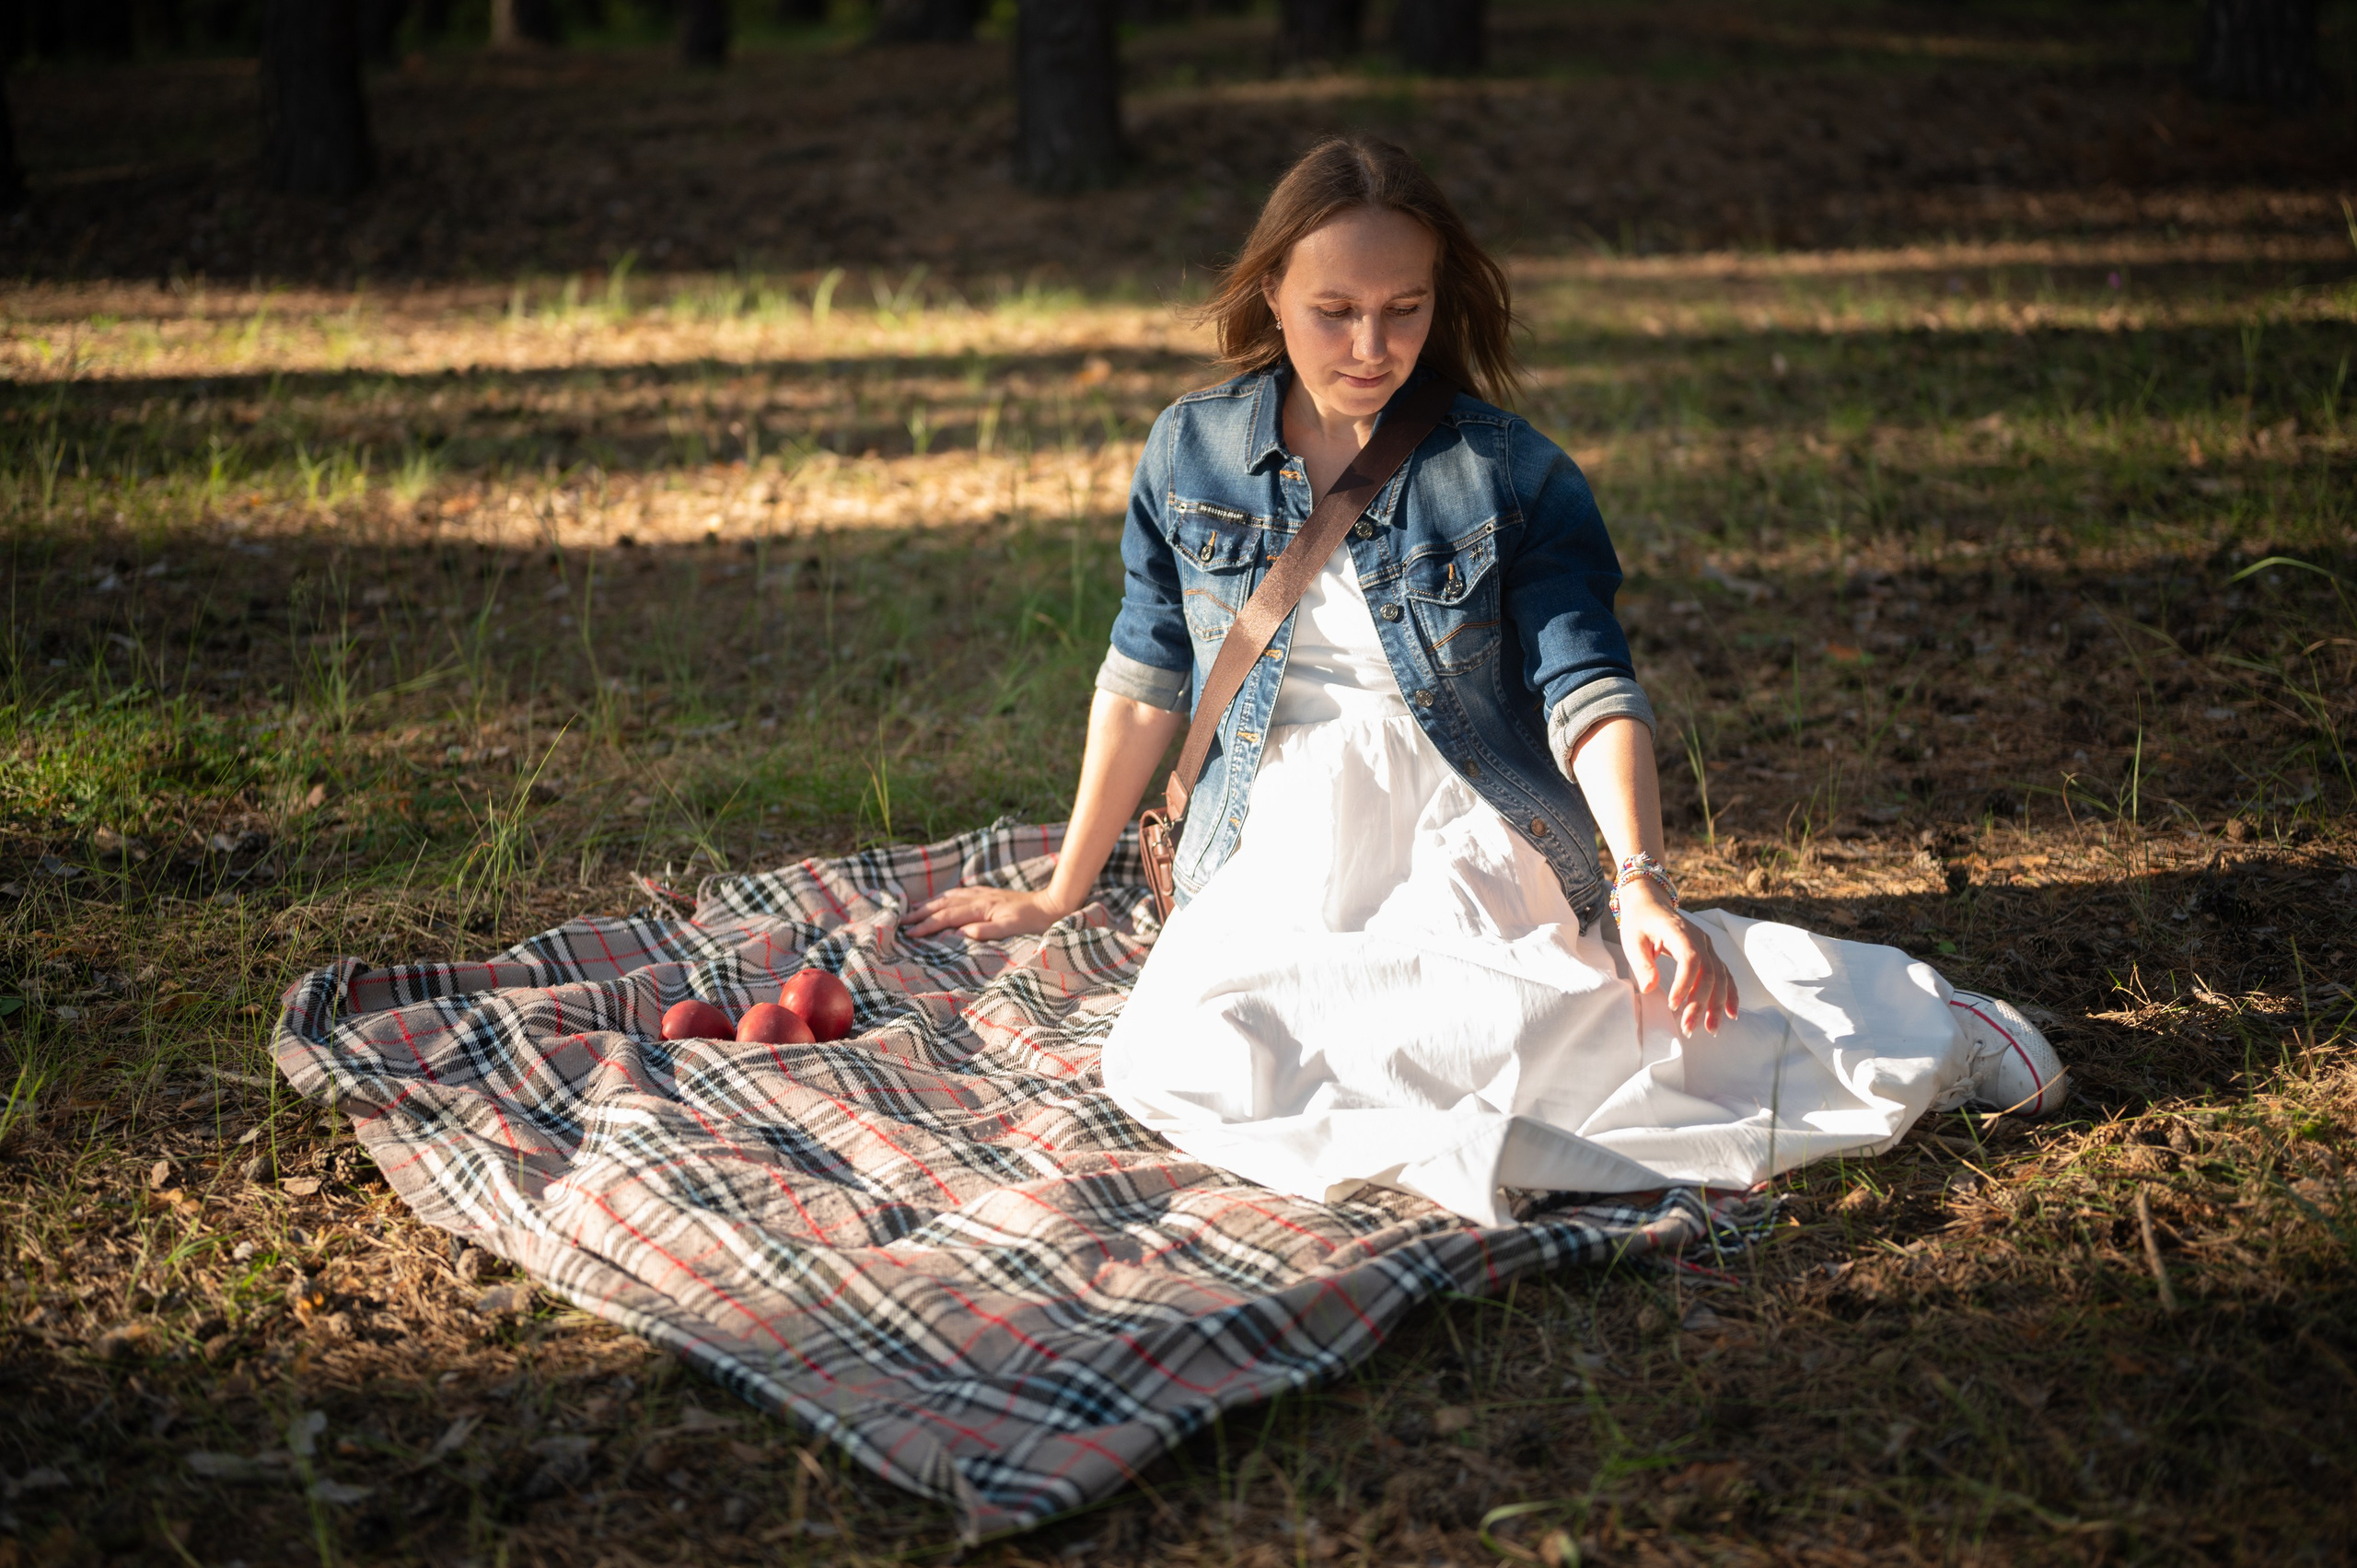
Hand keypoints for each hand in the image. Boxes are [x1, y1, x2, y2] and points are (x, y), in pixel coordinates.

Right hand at [905, 883, 1075, 941]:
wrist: (1050, 905)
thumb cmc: (1031, 921)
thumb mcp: (1009, 929)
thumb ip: (984, 931)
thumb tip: (959, 933)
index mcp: (980, 908)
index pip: (946, 917)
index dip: (927, 925)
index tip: (910, 933)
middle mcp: (978, 897)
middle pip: (943, 905)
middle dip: (921, 913)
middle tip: (902, 921)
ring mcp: (983, 894)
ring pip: (949, 897)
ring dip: (930, 903)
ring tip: (914, 909)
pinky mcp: (989, 894)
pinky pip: (960, 893)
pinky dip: (946, 897)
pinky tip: (943, 898)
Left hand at [1616, 879, 1737, 1033]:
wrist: (1650, 903)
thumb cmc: (1639, 922)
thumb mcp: (1632, 939)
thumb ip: (1642, 963)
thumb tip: (1650, 988)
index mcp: (1679, 931)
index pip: (1690, 959)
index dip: (1684, 984)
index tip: (1673, 1005)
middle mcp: (1700, 938)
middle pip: (1709, 973)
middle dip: (1701, 1003)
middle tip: (1688, 1027)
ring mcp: (1708, 946)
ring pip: (1721, 977)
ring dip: (1717, 1004)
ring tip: (1710, 1029)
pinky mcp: (1710, 953)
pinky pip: (1725, 975)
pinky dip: (1729, 995)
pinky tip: (1730, 1014)